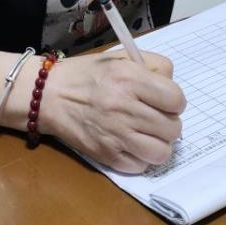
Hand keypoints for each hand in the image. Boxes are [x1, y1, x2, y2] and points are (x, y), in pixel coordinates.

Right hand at [39, 51, 185, 173]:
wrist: (49, 96)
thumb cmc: (86, 75)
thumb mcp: (119, 57)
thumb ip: (151, 65)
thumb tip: (172, 84)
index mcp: (129, 78)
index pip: (176, 99)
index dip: (174, 100)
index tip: (164, 100)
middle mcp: (124, 107)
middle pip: (173, 127)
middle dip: (168, 122)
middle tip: (155, 117)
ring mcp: (115, 135)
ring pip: (161, 152)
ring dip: (158, 144)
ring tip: (146, 134)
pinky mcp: (106, 156)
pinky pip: (140, 166)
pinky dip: (139, 157)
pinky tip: (130, 144)